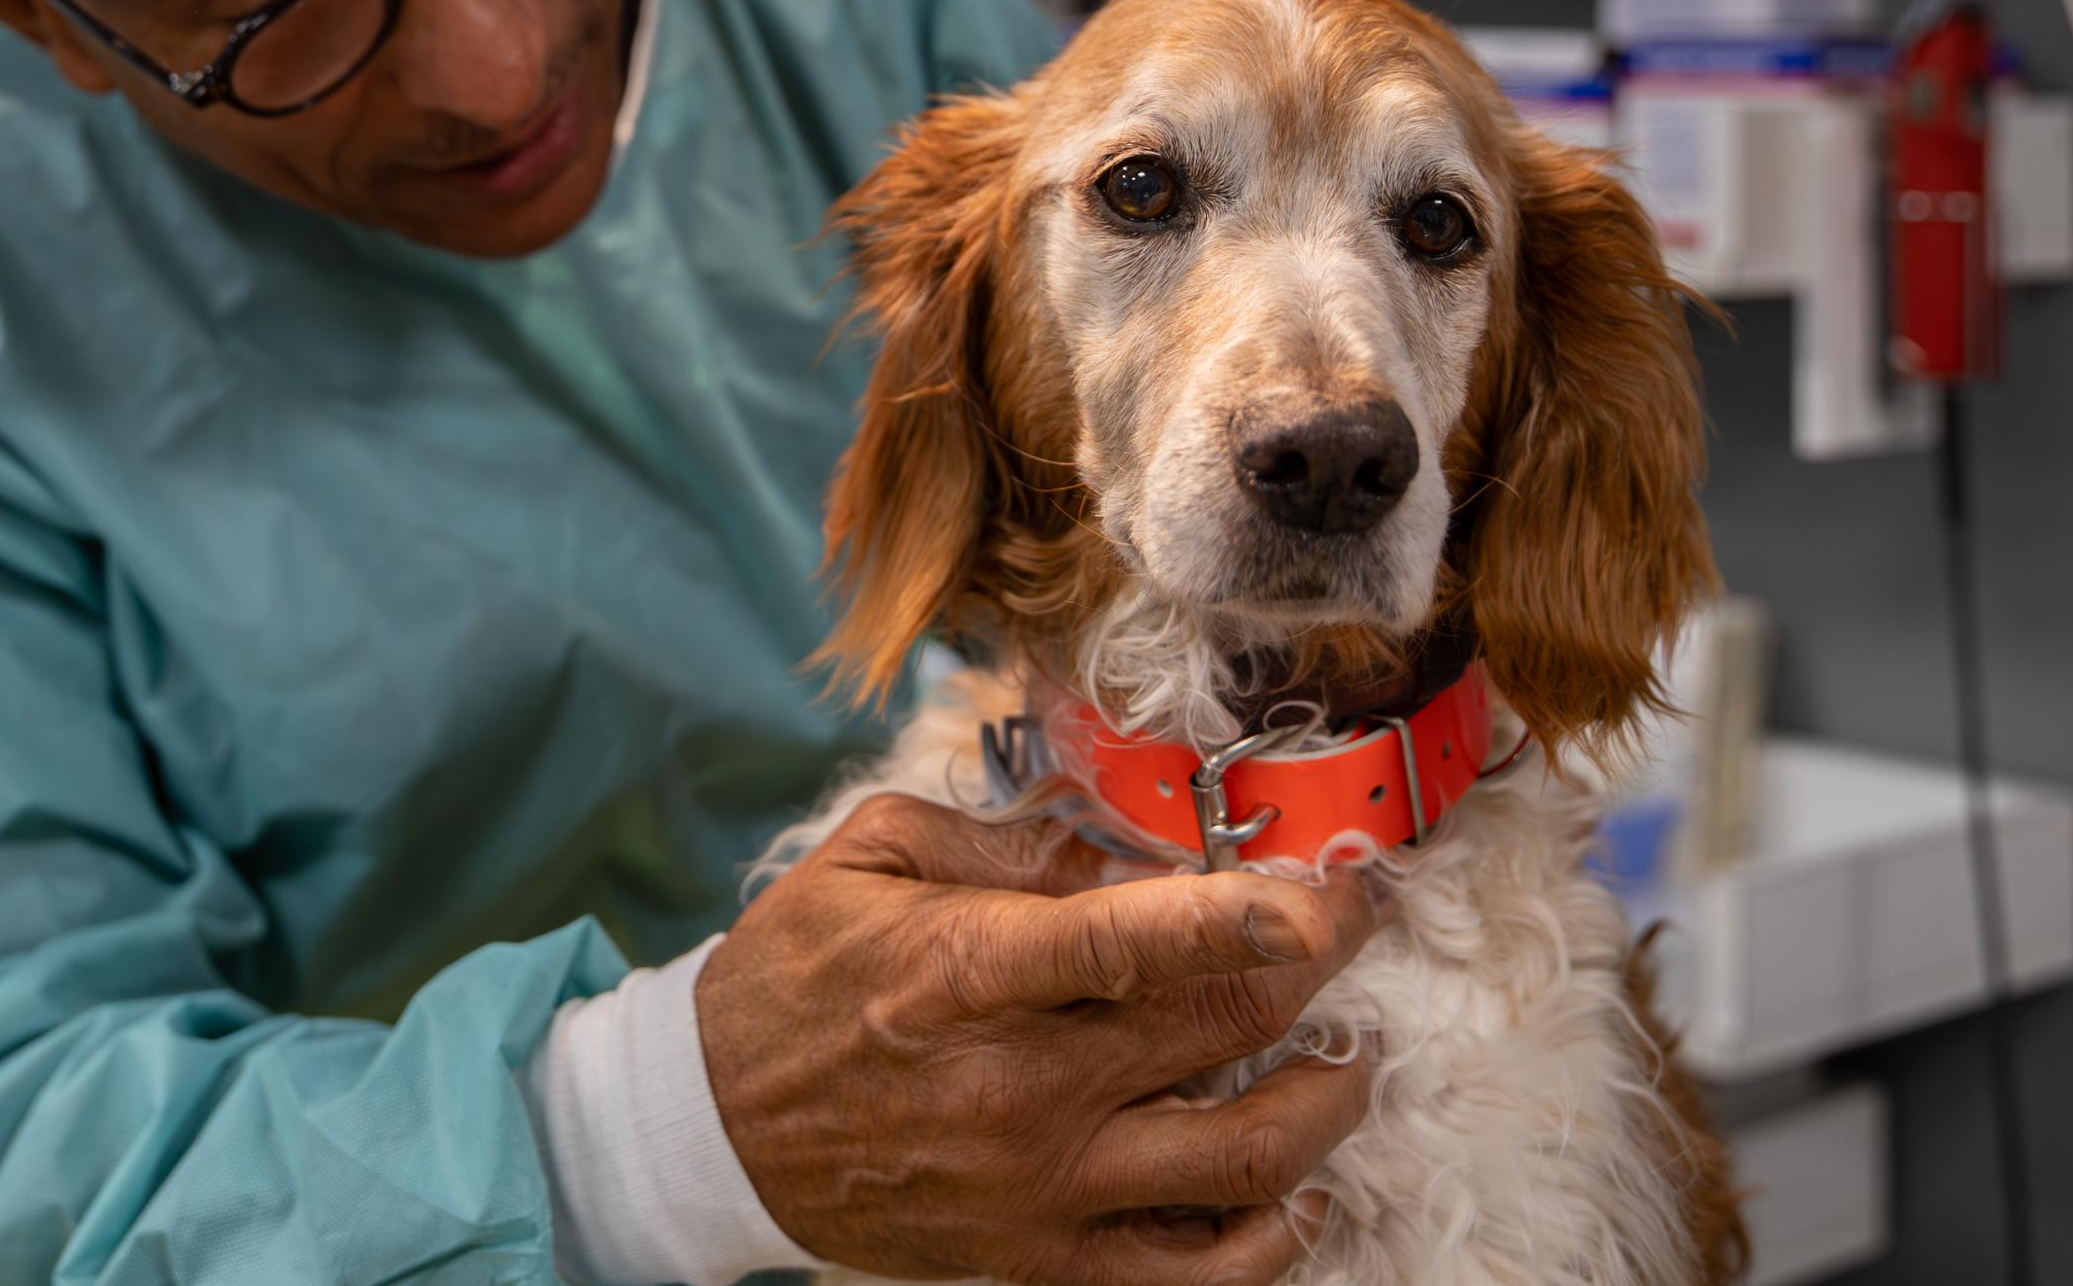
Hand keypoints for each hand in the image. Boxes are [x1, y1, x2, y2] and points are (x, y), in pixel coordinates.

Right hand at [697, 793, 1380, 1284]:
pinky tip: (1296, 1189)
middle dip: (1318, 970)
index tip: (1332, 892)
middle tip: (1355, 926)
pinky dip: (1271, 1238)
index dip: (1252, 918)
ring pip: (1243, 1161)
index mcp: (969, 971)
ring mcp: (1039, 1187)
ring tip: (1348, 1058)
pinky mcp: (1041, 1261)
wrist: (717, 1127)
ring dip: (1327, 1104)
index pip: (1136, 942)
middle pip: (1221, 1032)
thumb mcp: (871, 855)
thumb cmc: (797, 975)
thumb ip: (1002, 831)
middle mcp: (1019, 1087)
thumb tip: (1119, 833)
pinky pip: (1195, 1275)